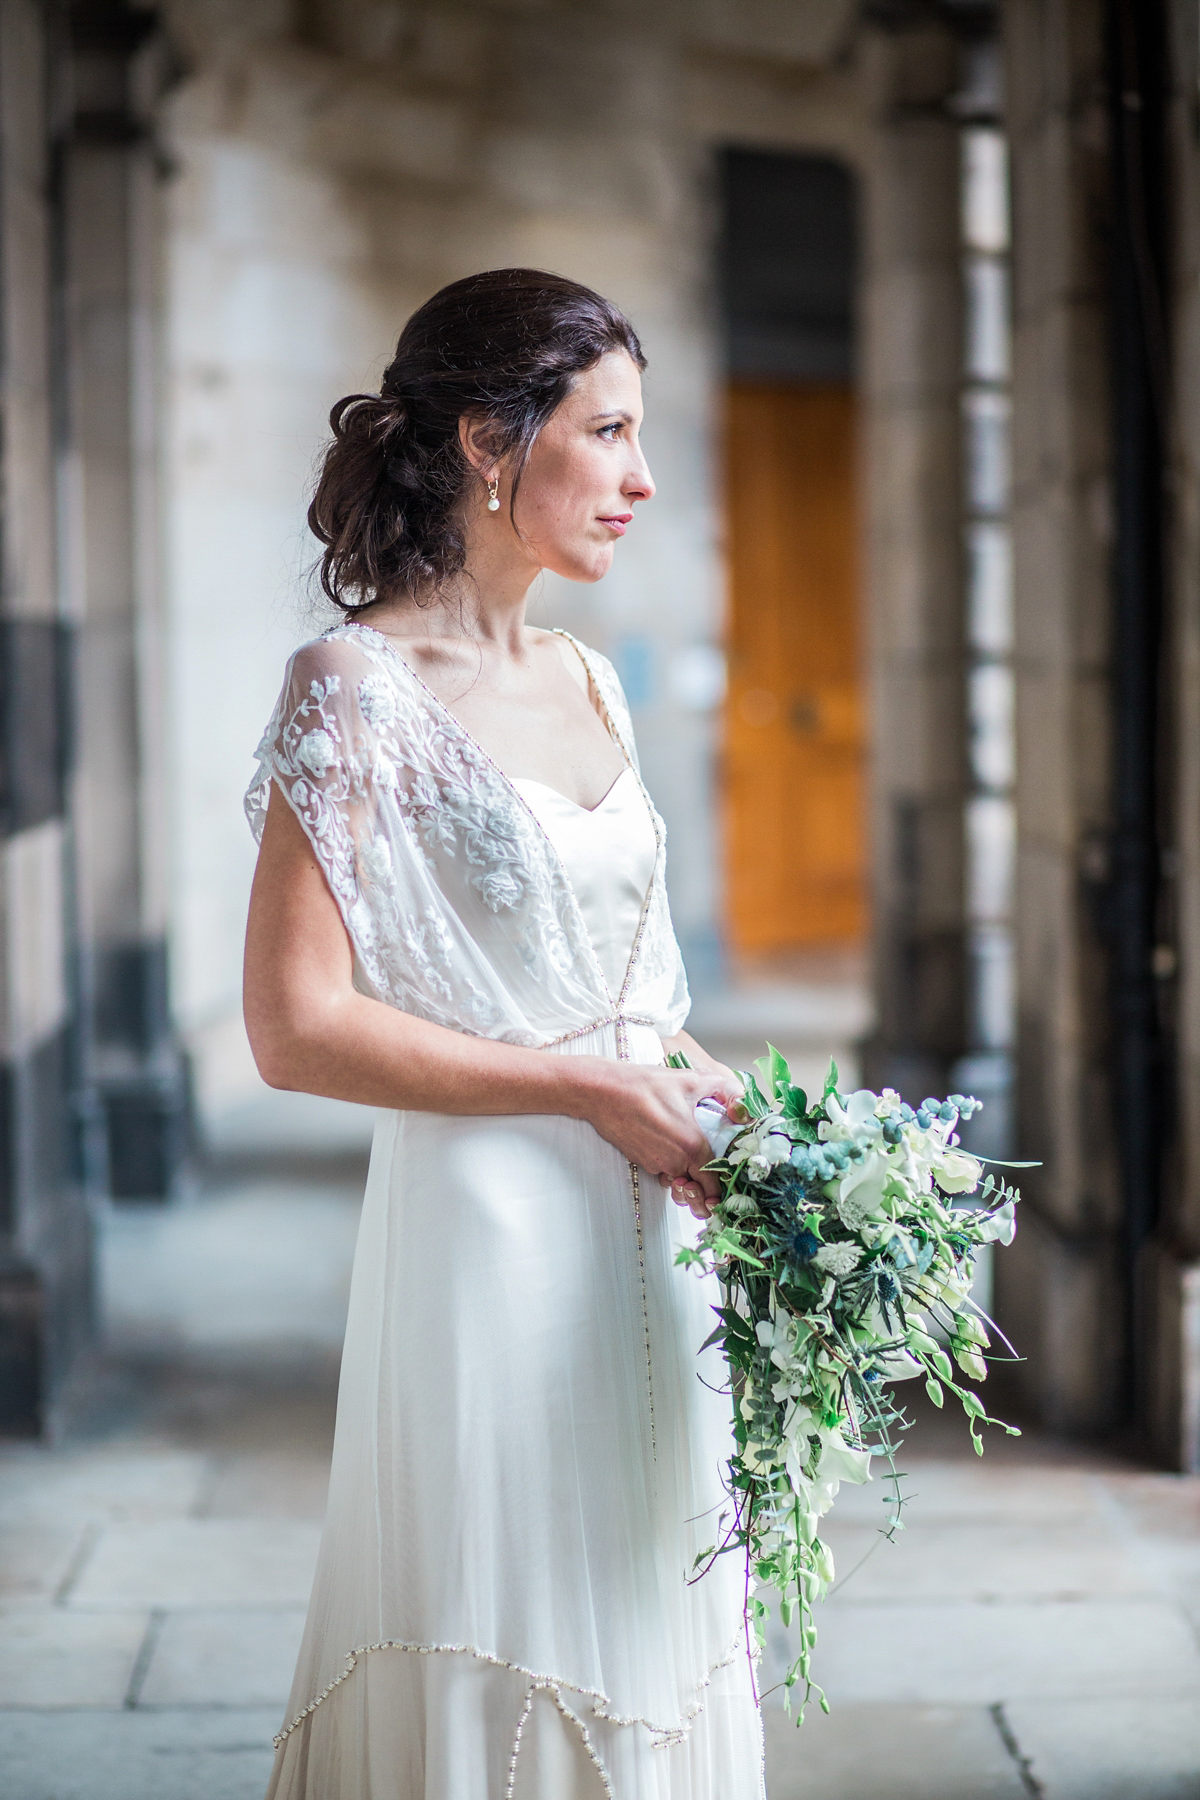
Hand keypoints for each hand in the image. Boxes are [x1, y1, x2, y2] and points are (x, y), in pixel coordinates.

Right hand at [575, 1060, 741, 1218]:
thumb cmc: (645, 1085)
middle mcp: (674, 1161)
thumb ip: (726, 1092)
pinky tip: (669, 1146)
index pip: (714, 1185)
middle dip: (703, 1191)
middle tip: (708, 1182)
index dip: (722, 1189)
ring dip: (685, 1179)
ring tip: (689, 1163)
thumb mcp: (693, 1080)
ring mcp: (656, 1164)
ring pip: (678, 1182)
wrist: (604, 1091)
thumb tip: (744, 1110)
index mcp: (692, 1146)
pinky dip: (669, 1167)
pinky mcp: (642, 1162)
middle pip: (696, 1191)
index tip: (725, 1185)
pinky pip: (662, 1172)